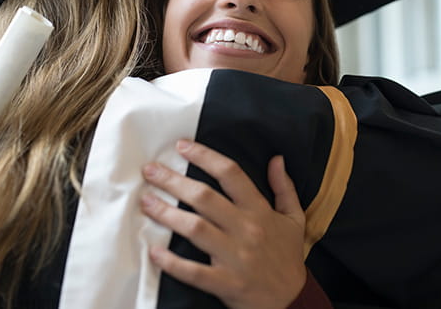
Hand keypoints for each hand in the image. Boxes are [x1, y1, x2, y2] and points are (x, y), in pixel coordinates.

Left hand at [140, 140, 306, 308]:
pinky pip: (194, 272)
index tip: (182, 146)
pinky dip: (172, 263)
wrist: (294, 300)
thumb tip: (276, 159)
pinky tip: (154, 251)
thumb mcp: (294, 218)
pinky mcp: (226, 283)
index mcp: (260, 211)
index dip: (205, 156)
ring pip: (196, 228)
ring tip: (146, 202)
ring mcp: (235, 257)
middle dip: (174, 181)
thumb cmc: (288, 257)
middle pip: (205, 198)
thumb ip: (285, 188)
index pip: (231, 174)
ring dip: (167, 214)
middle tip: (150, 171)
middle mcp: (246, 229)